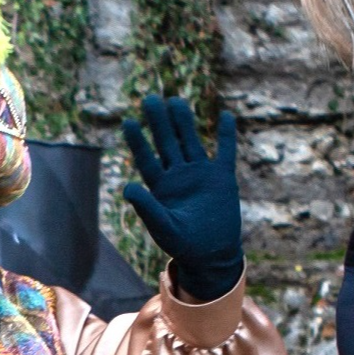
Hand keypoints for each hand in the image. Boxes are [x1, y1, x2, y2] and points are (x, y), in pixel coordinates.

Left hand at [119, 95, 245, 302]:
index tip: (128, 121)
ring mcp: (200, 174)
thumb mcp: (162, 227)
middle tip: (150, 99)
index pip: (147, 158)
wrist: (211, 254)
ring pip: (191, 142)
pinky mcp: (222, 178)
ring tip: (176, 101)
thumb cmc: (183, 245)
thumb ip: (146, 207)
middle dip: (159, 123)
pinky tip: (225, 116)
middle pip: (167, 143)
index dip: (138, 141)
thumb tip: (127, 186)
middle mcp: (178, 175)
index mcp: (161, 186)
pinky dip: (226, 136)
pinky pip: (225, 153)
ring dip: (184, 123)